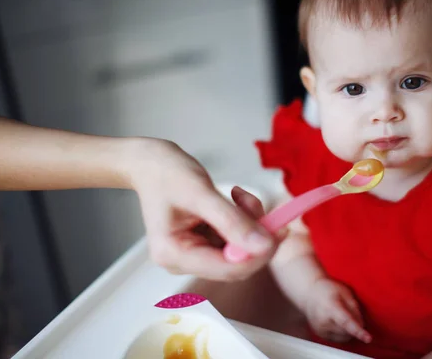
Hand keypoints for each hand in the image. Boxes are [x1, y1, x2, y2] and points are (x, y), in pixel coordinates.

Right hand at [128, 138, 280, 280]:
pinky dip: (243, 219)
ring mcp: (193, 253)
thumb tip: (264, 245)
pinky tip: (235, 198)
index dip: (258, 254)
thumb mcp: (201, 193)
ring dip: (250, 223)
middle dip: (255, 236)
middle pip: (236, 263)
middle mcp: (182, 261)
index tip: (280, 230)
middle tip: (264, 207)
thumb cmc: (168, 173)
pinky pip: (235, 238)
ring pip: (239, 250)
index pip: (228, 269)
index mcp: (174, 254)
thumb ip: (232, 221)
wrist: (151, 163)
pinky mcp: (203, 243)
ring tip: (240, 195)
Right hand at [305, 278, 371, 343]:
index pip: (346, 322)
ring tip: (342, 315)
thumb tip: (361, 325)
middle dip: (355, 325)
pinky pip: (338, 339)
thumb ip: (354, 307)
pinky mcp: (321, 335)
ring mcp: (320, 330)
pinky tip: (338, 321)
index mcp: (330, 307)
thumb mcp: (344, 292)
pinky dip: (343, 333)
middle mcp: (323, 321)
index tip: (368, 338)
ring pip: (344, 337)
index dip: (358, 331)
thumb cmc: (327, 290)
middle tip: (351, 312)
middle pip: (348, 331)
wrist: (308, 293)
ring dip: (349, 331)